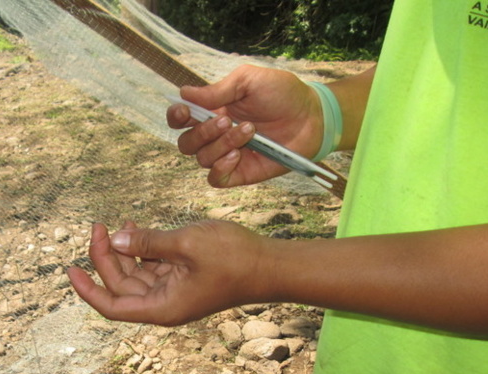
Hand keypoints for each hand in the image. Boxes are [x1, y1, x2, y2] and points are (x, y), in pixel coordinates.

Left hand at [66, 221, 270, 324]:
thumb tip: (116, 239)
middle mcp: (163, 303)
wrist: (270, 266)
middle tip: (97, 226)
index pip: (111, 305)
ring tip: (117, 222)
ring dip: (122, 250)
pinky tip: (135, 227)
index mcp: (161, 307)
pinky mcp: (181, 277)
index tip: (70, 270)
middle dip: (105, 257)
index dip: (87, 290)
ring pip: (134, 274)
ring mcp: (172, 290)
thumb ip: (148, 242)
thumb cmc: (234, 259)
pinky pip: (150, 265)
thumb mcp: (186, 244)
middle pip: (120, 285)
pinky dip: (141, 248)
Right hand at [167, 64, 322, 187]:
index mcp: (214, 111)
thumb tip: (184, 93)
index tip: (184, 111)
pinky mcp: (239, 173)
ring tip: (249, 131)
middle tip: (227, 120)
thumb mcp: (250, 82)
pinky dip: (221, 168)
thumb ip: (218, 90)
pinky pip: (215, 179)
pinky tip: (238, 155)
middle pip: (186, 143)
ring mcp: (226, 155)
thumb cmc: (284, 95)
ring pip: (202, 159)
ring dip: (221, 144)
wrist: (312, 118)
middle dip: (202, 132)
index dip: (176, 117)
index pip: (181, 119)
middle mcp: (216, 135)